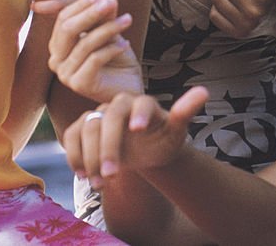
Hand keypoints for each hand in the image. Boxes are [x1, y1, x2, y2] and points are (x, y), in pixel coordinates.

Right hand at [49, 0, 143, 101]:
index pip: (63, 18)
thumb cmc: (117, 61)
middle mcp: (56, 60)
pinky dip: (113, 48)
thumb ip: (104, 18)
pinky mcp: (79, 84)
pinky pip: (95, 58)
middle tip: (112, 1)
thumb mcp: (110, 34)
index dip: (82, 4)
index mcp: (58, 45)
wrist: (129, 90)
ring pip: (84, 43)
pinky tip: (127, 43)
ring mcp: (65, 74)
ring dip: (109, 28)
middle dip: (90, 12)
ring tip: (128, 19)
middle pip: (68, 29)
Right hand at [64, 86, 208, 186]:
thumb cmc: (163, 140)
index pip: (140, 103)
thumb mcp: (176, 130)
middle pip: (109, 118)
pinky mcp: (83, 128)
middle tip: (112, 174)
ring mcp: (99, 115)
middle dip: (108, 147)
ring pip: (87, 127)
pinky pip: (71, 137)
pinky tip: (83, 175)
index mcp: (143, 102)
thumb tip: (204, 91)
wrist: (147, 150)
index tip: (138, 129)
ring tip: (100, 183)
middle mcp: (118, 104)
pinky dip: (74, 156)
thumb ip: (185, 112)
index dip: (139, 114)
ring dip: (90, 157)